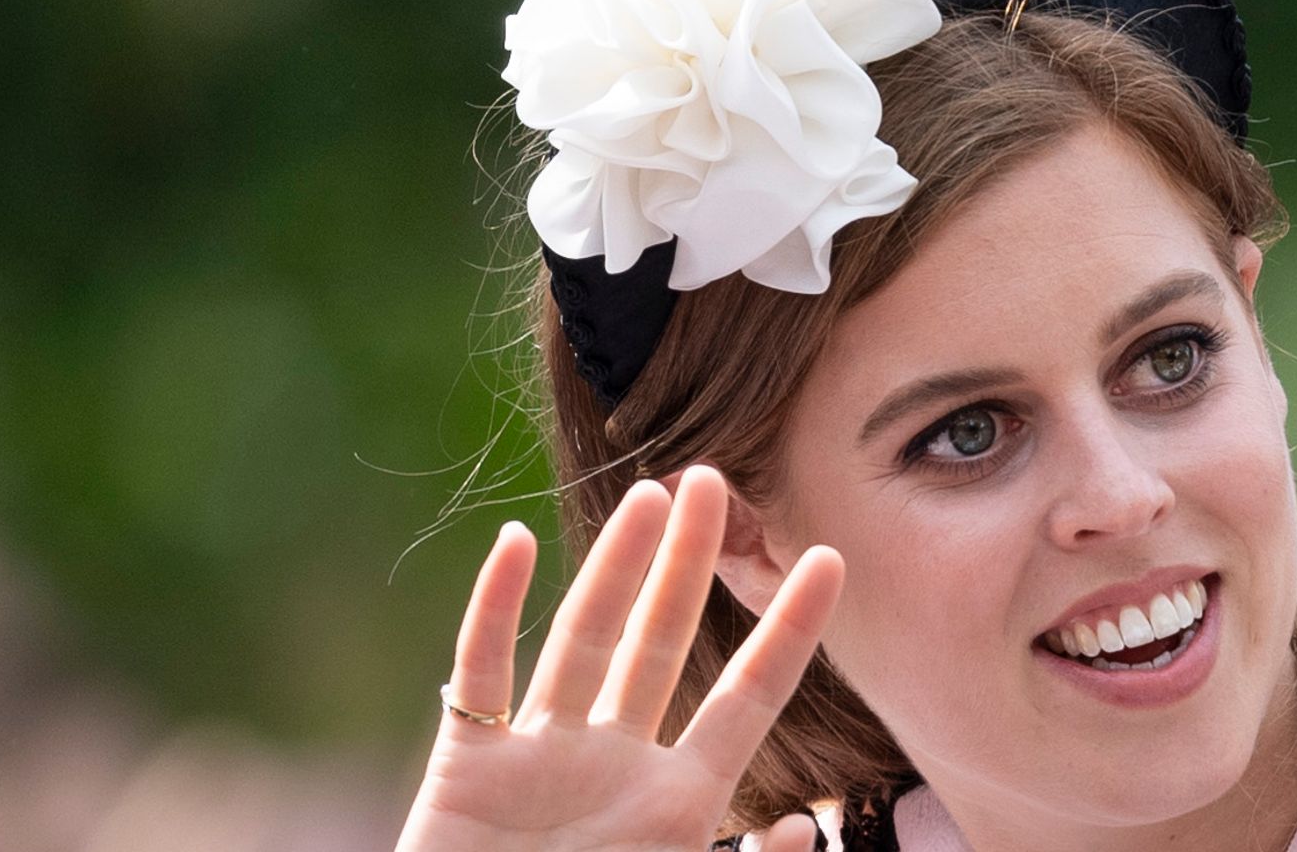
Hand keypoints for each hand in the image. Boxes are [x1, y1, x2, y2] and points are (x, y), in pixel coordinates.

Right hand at [396, 465, 844, 851]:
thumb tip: (801, 830)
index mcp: (677, 804)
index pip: (749, 698)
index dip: (790, 631)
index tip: (830, 559)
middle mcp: (614, 765)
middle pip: (661, 643)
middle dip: (691, 564)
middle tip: (717, 480)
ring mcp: (540, 759)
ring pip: (582, 640)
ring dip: (614, 567)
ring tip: (651, 494)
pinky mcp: (466, 767)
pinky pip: (480, 674)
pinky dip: (494, 608)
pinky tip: (518, 542)